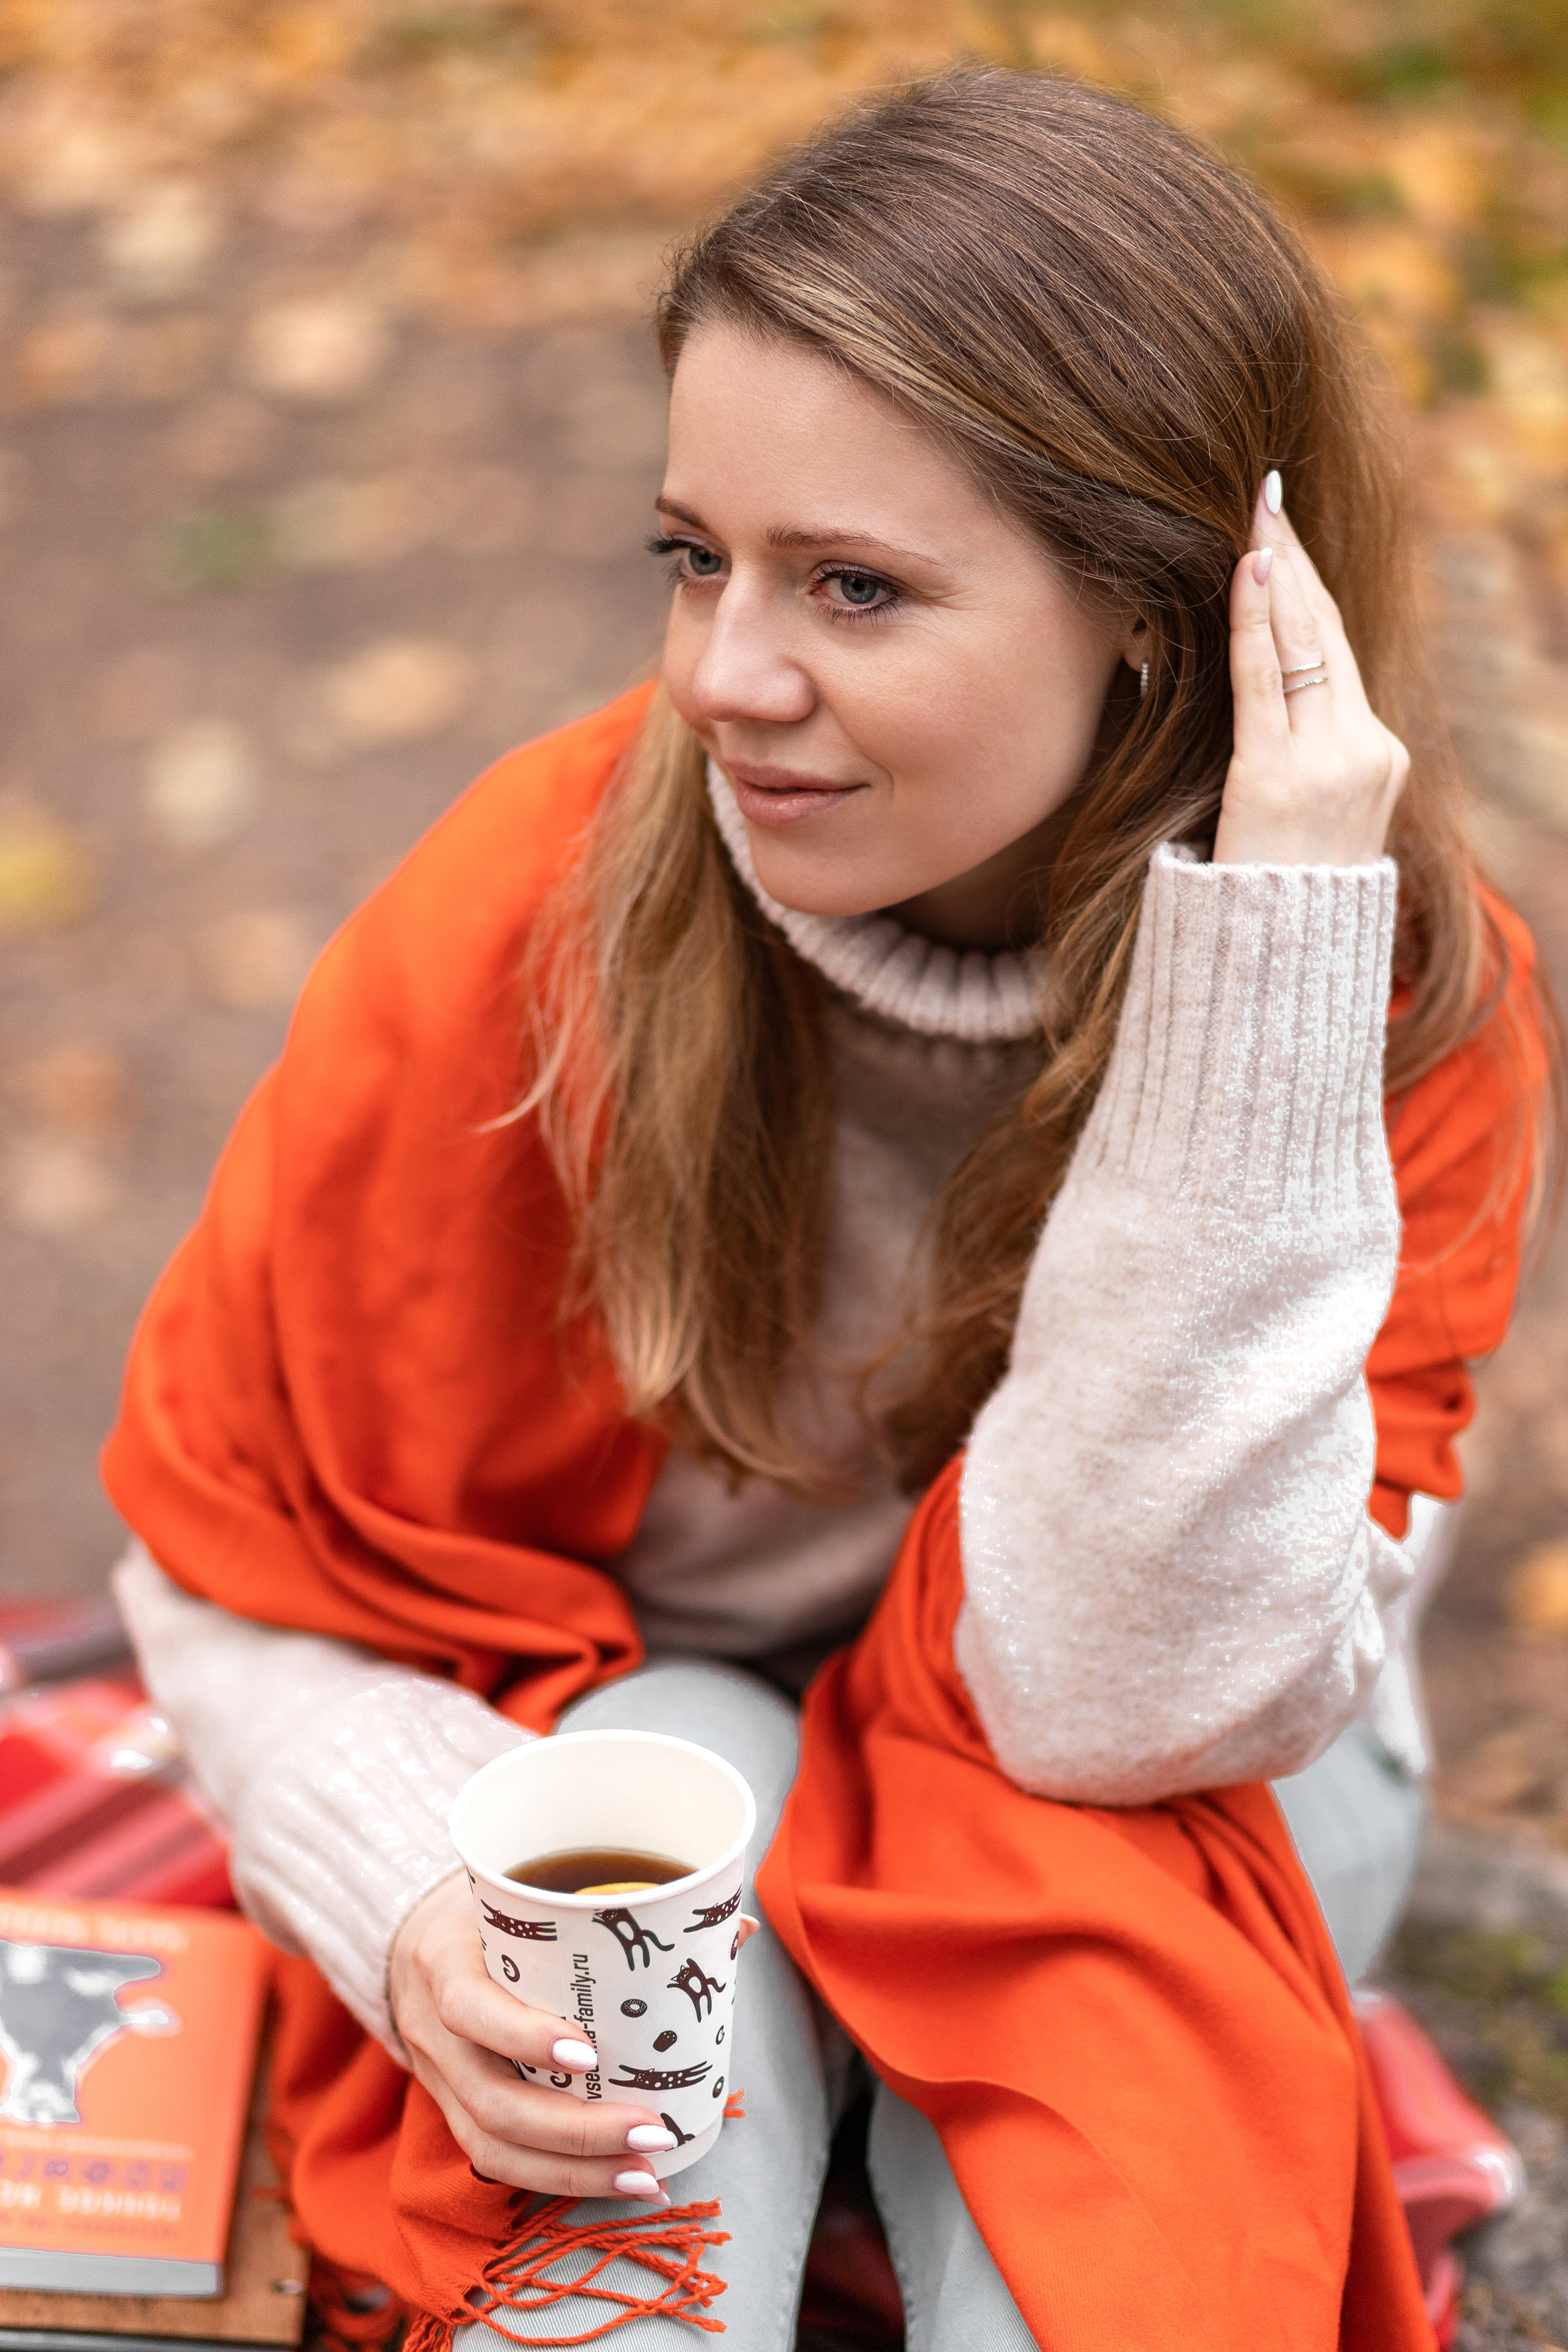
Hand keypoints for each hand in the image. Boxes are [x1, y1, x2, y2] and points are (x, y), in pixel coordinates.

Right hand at [388, 1874, 674, 2203]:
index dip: (523, 2035)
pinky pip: (497, 2160)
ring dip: (573, 2172)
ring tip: (644, 2176)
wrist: (415, 1946)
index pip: (469, 2005)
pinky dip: (560, 2182)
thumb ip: (619, 1910)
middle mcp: (432, 2029)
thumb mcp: (532, 1896)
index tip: (589, 2054)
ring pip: (492, 2146)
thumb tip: (735, 1931)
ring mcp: (439, 2079)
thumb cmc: (491, 1915)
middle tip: (649, 2131)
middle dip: (573, 2130)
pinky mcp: (455, 2112)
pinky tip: (620, 2183)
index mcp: (445, 1958)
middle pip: (490, 2100)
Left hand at [1213, 477, 1407, 867]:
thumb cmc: (1282, 897)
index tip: (1285, 530)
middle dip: (1294, 557)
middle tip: (1266, 493)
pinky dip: (1253, 619)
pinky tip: (1246, 567)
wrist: (1282, 964)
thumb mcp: (1313, 817)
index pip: (1339, 650)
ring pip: (1301, 644)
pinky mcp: (1280, 775)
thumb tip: (1267, 703)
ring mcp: (1330, 761)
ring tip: (1254, 512)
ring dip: (1274, 570)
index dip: (1311, 584)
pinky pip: (1262, 681)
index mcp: (1378, 755)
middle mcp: (1367, 748)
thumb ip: (1304, 756)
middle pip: (1325, 632)